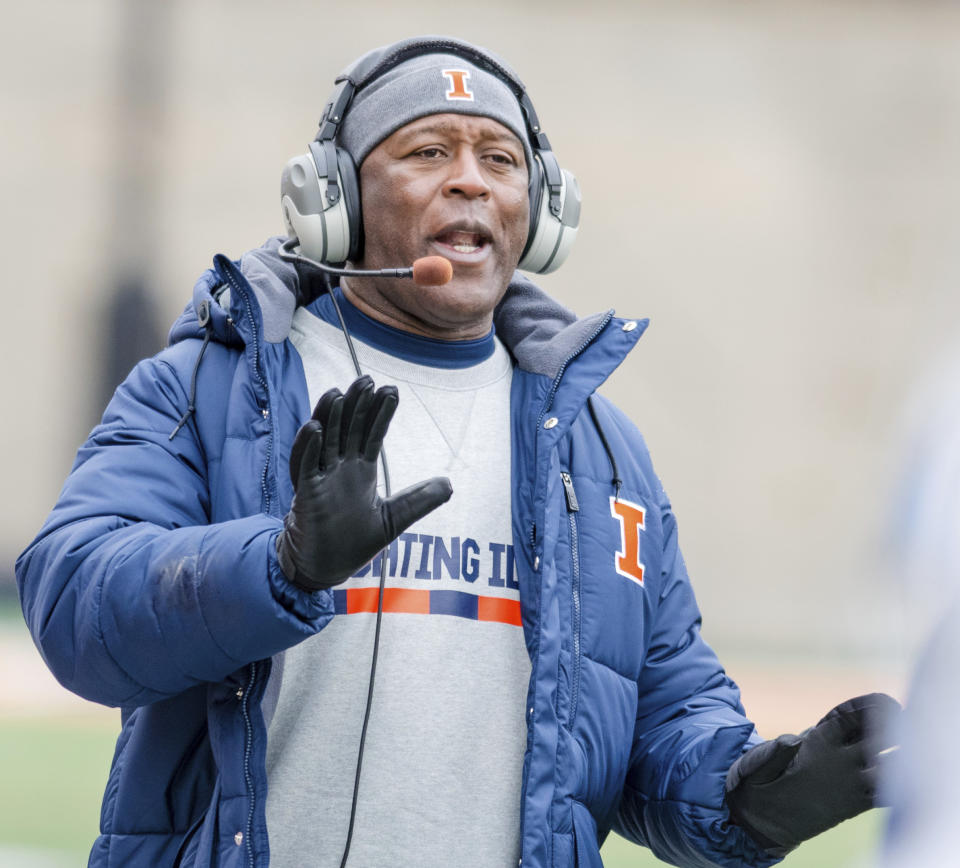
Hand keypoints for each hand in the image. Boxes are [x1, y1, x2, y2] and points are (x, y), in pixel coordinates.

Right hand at [276, 375, 452, 590]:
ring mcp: (320, 478)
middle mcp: (339, 468)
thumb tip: (450, 484)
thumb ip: (419, 500)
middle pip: (347, 429)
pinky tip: (315, 427)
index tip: (391, 391)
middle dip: (357, 405)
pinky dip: (308, 447)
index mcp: (360, 470)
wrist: (326, 567)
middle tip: (367, 380)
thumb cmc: (354, 542)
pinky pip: (304, 466)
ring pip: (324, 440)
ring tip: (338, 392)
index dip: (380, 413)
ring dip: (329, 416)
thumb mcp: (394, 518)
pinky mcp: (305, 494)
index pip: (371, 434)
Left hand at [725, 692, 900, 855]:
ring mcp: (848, 778)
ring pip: (881, 763)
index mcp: (817, 736)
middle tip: (906, 727)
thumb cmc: (757, 778)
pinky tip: (902, 789)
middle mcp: (838, 754)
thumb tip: (792, 741)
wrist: (758, 812)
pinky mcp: (853, 803)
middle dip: (890, 730)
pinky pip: (879, 794)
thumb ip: (773, 753)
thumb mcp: (757, 763)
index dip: (865, 709)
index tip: (885, 704)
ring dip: (897, 759)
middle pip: (871, 736)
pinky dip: (893, 790)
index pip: (846, 717)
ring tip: (911, 755)